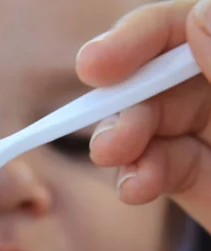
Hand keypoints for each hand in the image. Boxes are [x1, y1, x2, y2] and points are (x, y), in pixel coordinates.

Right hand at [76, 0, 210, 232]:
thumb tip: (199, 15)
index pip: (184, 24)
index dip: (137, 38)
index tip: (96, 66)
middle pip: (155, 77)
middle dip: (124, 105)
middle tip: (106, 139)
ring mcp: (206, 129)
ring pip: (147, 122)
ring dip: (123, 142)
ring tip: (115, 162)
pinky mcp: (191, 172)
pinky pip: (156, 164)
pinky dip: (138, 175)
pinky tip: (135, 188)